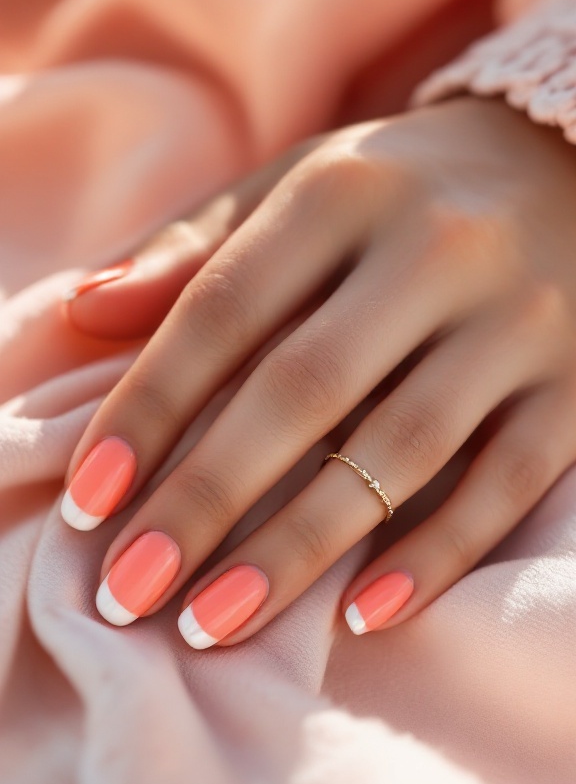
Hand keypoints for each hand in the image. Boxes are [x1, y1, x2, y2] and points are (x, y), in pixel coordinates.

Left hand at [61, 97, 575, 646]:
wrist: (567, 161)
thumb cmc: (402, 190)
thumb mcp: (299, 185)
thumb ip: (194, 245)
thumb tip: (86, 312)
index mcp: (346, 189)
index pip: (225, 309)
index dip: (150, 407)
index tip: (90, 498)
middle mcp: (437, 248)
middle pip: (305, 390)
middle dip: (207, 499)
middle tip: (132, 588)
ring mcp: (519, 320)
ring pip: (402, 449)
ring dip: (301, 546)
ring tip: (214, 622)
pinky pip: (508, 482)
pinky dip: (437, 555)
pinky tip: (362, 616)